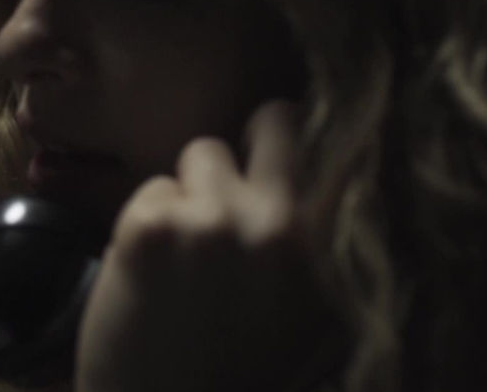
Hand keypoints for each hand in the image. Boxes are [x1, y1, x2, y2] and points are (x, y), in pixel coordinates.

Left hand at [75, 100, 336, 391]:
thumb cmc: (247, 376)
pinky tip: (150, 271)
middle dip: (254, 144)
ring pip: (200, 154)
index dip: (307, 142)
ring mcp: (210, 219)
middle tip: (232, 182)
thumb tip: (339, 171)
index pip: (334, 143)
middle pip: (272, 120)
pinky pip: (151, 189)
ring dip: (194, 191)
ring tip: (188, 250)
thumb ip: (329, 245)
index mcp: (328, 247)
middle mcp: (276, 222)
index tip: (287, 151)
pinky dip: (146, 222)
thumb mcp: (321, 319)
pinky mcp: (149, 227)